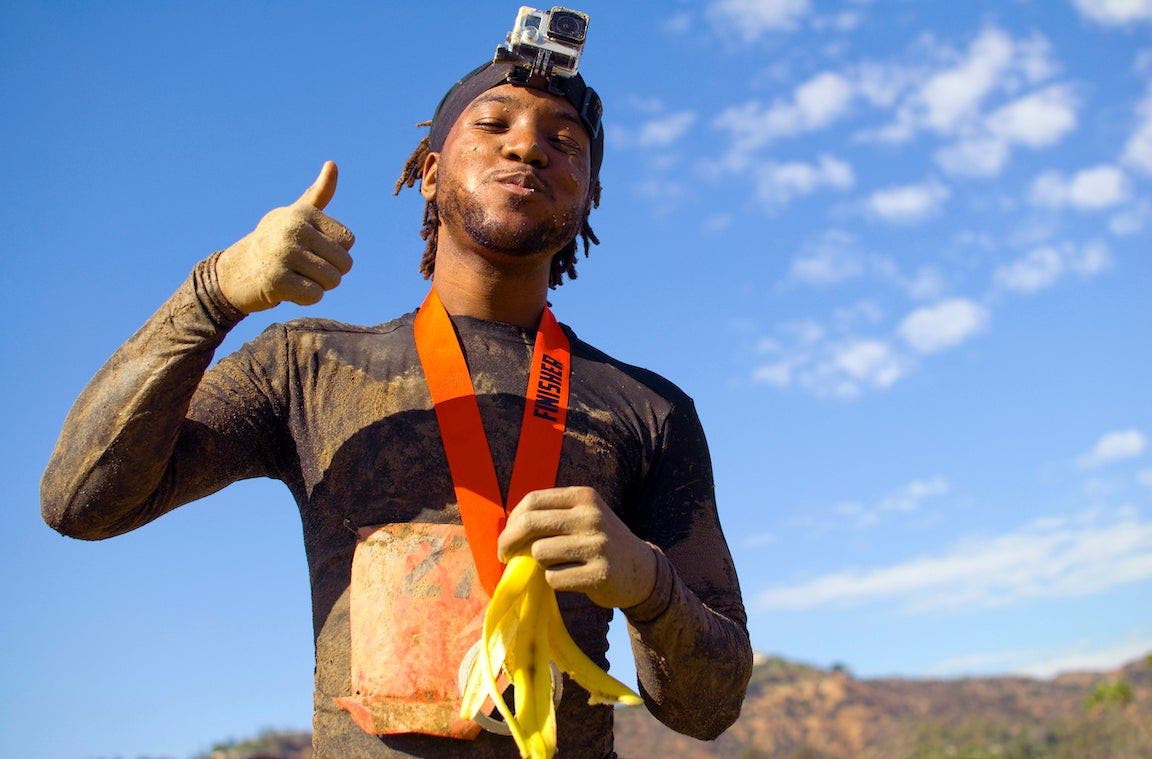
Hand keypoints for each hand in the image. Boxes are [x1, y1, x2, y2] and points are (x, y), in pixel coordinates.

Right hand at [216, 161, 354, 313]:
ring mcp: (284, 254)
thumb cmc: (274, 242)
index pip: (348, 241)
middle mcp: (294, 230)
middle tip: (303, 268)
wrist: (235, 272)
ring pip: (332, 280)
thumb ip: (318, 195)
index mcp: (304, 214)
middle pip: (344, 264)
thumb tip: (332, 164)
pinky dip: (305, 299)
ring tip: (295, 277)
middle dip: (329, 273)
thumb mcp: (296, 215)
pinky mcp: (276, 280)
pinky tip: (287, 290)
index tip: (311, 249)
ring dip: (318, 286)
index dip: (334, 251)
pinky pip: (315, 296)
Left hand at [497, 486, 657, 609]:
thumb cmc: (600, 542)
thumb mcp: (584, 516)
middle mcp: (591, 516)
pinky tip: (572, 579)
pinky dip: (555, 581)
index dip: (512, 522)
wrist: (642, 570)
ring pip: (540, 553)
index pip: (532, 501)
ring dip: (541, 564)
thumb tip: (508, 530)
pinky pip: (554, 578)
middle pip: (531, 524)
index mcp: (584, 496)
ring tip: (559, 566)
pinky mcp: (600, 574)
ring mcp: (597, 545)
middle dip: (509, 542)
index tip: (506, 538)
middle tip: (504, 556)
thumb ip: (551, 516)